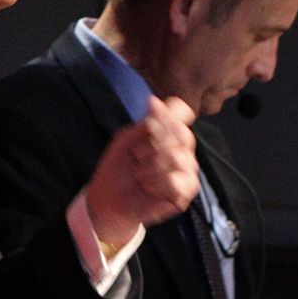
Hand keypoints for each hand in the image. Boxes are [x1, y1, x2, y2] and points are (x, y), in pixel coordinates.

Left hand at [83, 95, 199, 248]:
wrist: (109, 198)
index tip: (148, 125)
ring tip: (140, 174)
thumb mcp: (128, 139)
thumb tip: (154, 100)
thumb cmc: (119, 168)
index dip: (165, 117)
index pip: (180, 113)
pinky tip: (148, 187)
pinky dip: (155, 184)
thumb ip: (146, 122)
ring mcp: (188, 170)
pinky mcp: (187, 191)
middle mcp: (184, 149)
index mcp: (171, 133)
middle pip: (180, 134)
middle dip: (150, 145)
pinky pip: (175, 181)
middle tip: (136, 157)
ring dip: (149, 167)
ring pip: (176, 158)